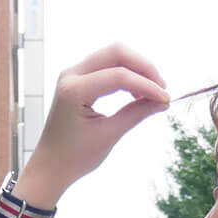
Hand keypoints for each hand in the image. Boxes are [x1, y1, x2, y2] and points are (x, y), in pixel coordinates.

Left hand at [19, 42, 169, 201]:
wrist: (52, 164)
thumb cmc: (76, 156)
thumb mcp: (110, 135)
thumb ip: (136, 114)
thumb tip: (162, 102)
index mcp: (74, 90)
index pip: (118, 76)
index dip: (147, 86)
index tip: (166, 99)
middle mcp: (71, 74)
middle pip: (116, 53)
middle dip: (143, 67)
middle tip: (162, 89)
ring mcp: (74, 73)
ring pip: (112, 55)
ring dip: (136, 69)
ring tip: (153, 93)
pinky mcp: (78, 78)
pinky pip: (106, 66)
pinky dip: (126, 74)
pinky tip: (138, 92)